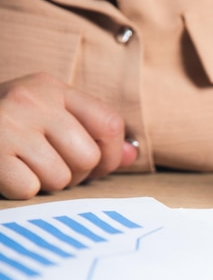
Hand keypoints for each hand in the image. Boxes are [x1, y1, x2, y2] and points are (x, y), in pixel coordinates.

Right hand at [0, 73, 137, 198]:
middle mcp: (33, 99)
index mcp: (52, 88)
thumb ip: (91, 133)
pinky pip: (29, 189)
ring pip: (61, 177)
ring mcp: (9, 124)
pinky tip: (6, 174)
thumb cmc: (5, 129)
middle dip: (77, 174)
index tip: (96, 166)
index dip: (111, 155)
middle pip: (89, 156)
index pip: (110, 124)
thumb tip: (133, 155)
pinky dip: (20, 191)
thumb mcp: (47, 118)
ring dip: (46, 183)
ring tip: (25, 168)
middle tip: (51, 168)